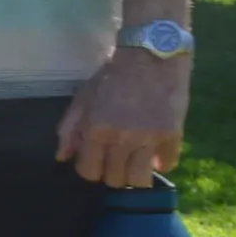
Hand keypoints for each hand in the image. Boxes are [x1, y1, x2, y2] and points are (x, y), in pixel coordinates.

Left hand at [57, 50, 188, 186]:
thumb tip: (62, 157)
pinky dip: (161, 162)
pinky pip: (168, 165)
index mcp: (96, 131)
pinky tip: (155, 152)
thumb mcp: (84, 98)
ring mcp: (149, 139)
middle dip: (112, 172)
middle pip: (115, 180)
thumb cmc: (112, 76)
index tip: (97, 159)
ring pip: (140, 180)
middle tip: (116, 158)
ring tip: (135, 160)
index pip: (89, 172)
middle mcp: (122, 139)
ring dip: (136, 174)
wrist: (151, 56)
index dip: (91, 168)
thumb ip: (70, 129)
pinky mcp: (173, 135)